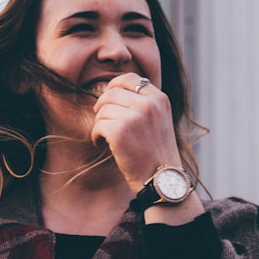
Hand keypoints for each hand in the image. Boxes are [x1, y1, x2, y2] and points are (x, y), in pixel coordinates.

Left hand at [91, 73, 182, 192]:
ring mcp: (135, 117)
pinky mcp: (120, 131)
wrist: (162, 180)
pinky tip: (102, 144)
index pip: (130, 78)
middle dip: (102, 106)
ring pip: (103, 109)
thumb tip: (112, 90)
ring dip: (100, 123)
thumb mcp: (159, 120)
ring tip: (106, 136)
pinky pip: (98, 125)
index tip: (108, 98)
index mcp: (159, 99)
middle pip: (112, 92)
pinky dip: (96, 136)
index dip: (114, 85)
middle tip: (102, 120)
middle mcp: (148, 104)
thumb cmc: (156, 153)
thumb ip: (143, 103)